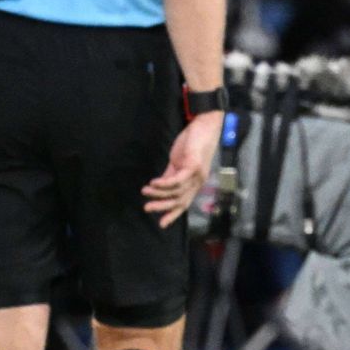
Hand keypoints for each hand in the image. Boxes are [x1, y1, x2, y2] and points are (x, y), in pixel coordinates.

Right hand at [143, 111, 221, 228]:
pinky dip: (164, 183)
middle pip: (180, 201)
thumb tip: (159, 187)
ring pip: (177, 192)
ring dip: (159, 193)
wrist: (204, 125)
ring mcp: (197, 175)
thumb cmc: (192, 143)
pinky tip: (153, 182)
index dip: (173, 214)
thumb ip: (170, 175)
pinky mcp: (194, 165)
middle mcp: (198, 182)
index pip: (184, 203)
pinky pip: (177, 179)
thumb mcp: (178, 162)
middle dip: (163, 207)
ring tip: (145, 191)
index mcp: (194, 183)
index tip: (161, 224)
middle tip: (147, 208)